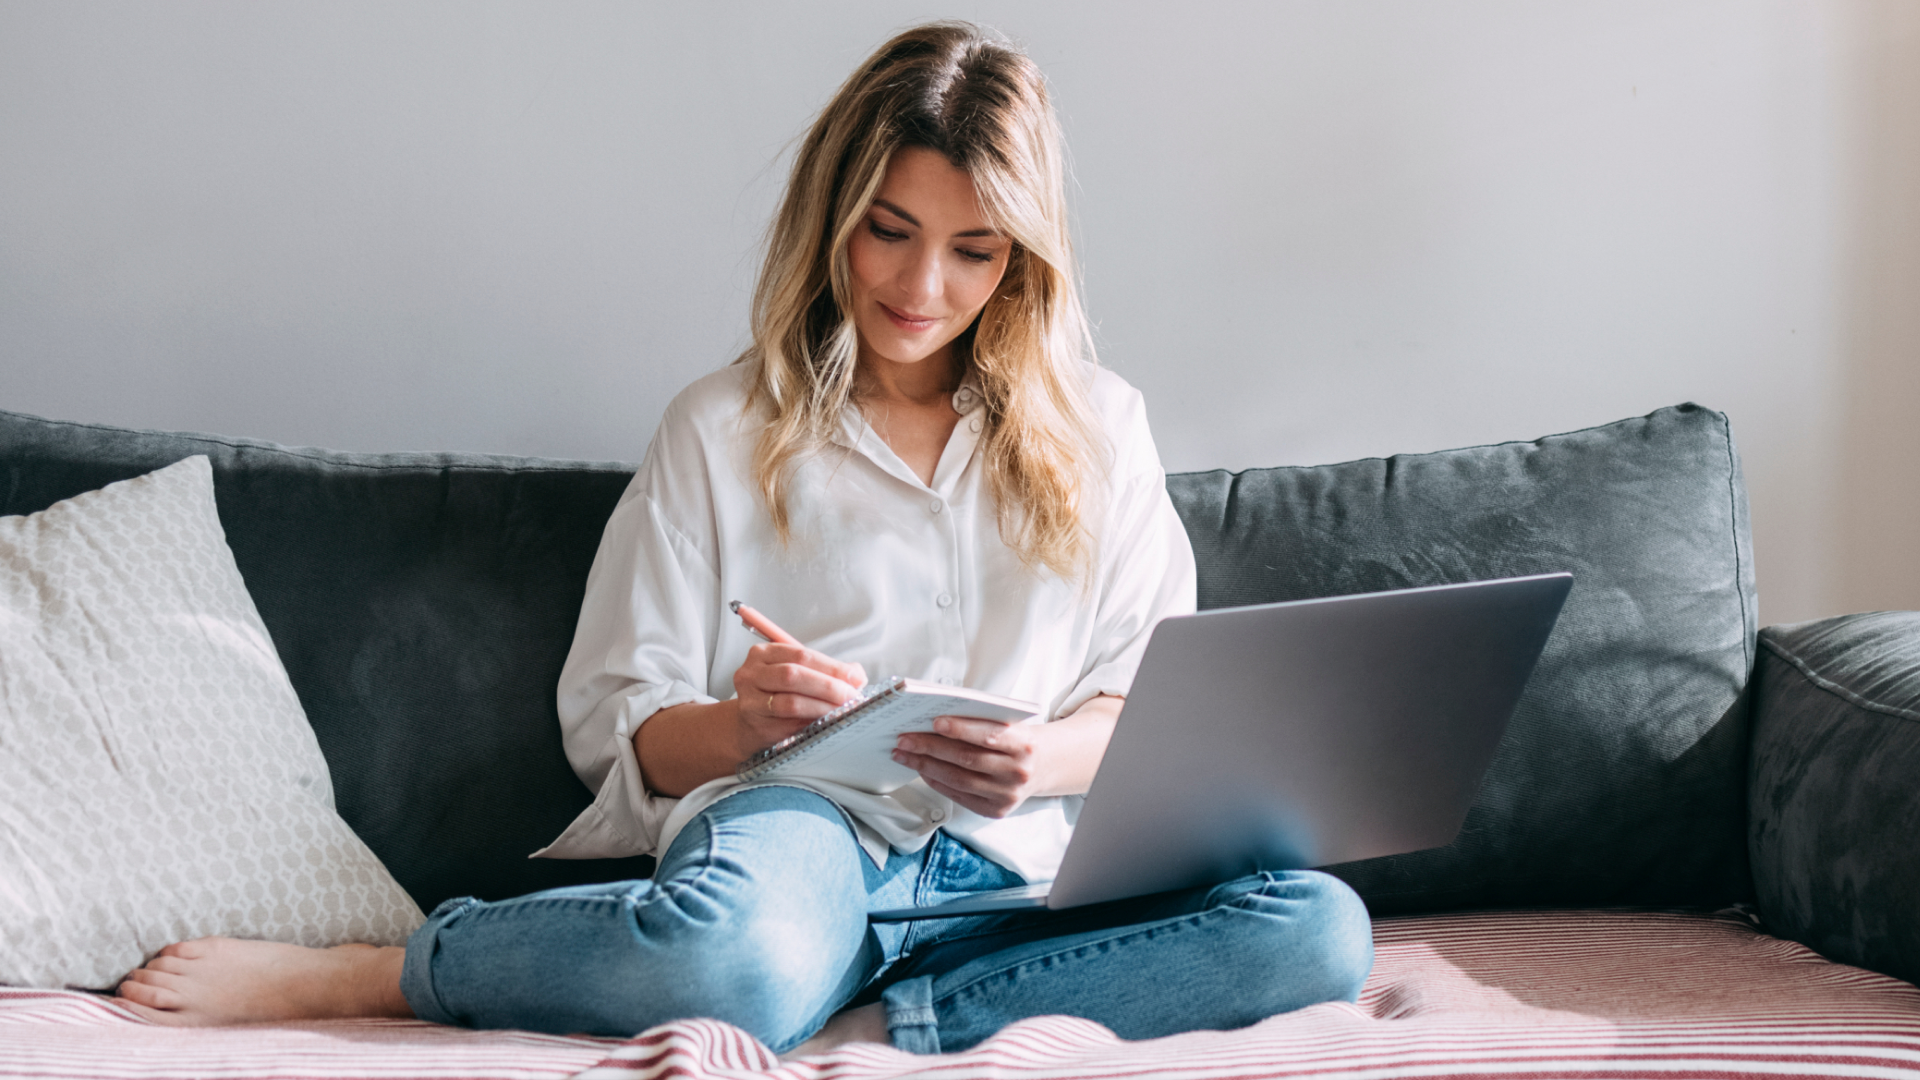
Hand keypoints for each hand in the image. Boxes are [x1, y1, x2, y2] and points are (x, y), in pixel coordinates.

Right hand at [732, 643, 866, 757]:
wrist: (748, 725)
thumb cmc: (777, 695)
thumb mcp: (797, 674)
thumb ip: (826, 670)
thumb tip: (857, 675)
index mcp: (763, 653)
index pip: (802, 655)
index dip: (831, 667)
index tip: (856, 678)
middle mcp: (751, 674)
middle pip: (793, 676)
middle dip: (829, 687)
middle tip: (852, 696)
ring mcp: (749, 701)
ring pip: (791, 702)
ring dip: (823, 708)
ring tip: (843, 711)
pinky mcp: (755, 726)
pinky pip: (788, 725)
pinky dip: (811, 724)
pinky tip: (826, 724)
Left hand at [892, 716, 1047, 818]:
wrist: (1041, 767)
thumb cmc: (1016, 740)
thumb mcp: (1009, 725)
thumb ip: (980, 722)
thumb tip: (935, 722)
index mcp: (1024, 745)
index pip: (988, 735)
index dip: (960, 729)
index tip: (934, 722)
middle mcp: (1018, 772)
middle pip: (967, 759)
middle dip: (931, 747)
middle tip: (904, 739)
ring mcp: (1007, 794)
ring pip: (959, 779)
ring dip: (926, 766)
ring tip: (905, 754)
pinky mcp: (995, 810)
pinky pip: (959, 795)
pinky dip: (937, 781)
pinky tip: (922, 770)